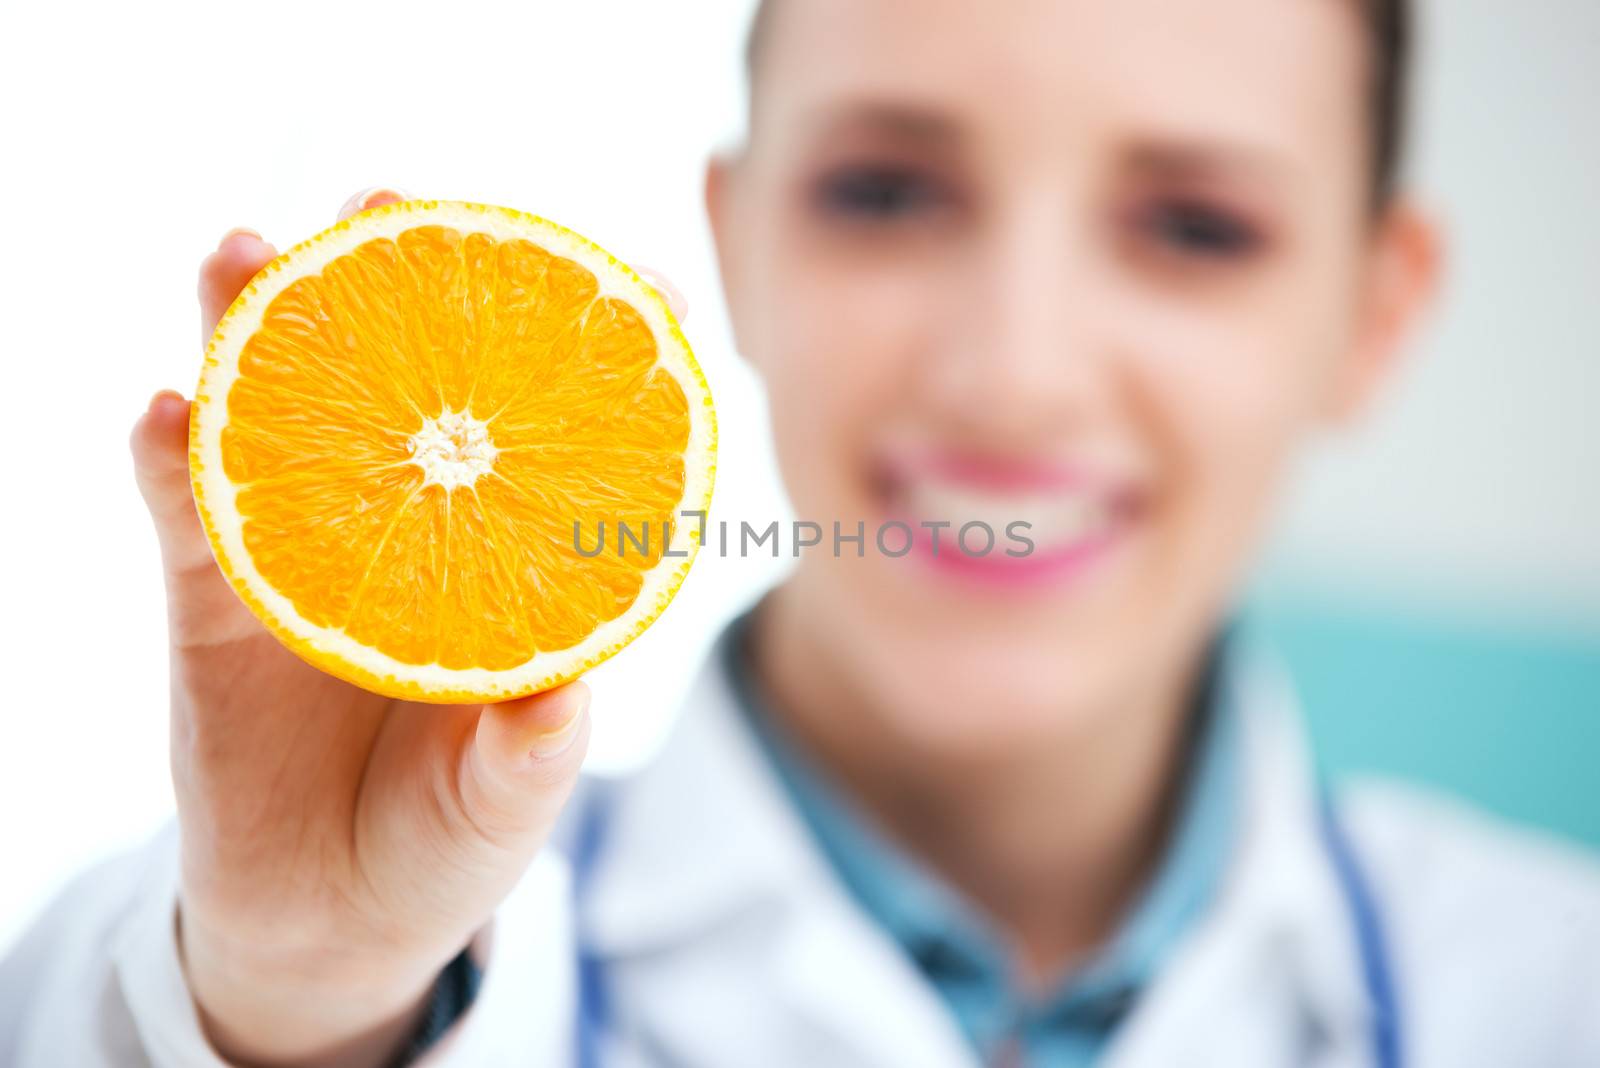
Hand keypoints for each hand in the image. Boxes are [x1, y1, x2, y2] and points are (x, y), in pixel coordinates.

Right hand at [134, 187, 681, 1067]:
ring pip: (273, 412)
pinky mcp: (212, 598)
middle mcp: (407, 526)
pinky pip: (184, 514)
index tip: (635, 270)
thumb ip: (532, 748)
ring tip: (241, 249)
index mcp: (498, 556)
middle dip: (389, 283)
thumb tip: (563, 692)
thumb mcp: (505, 800)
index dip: (583, 350)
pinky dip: (170, 459)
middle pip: (399, 381)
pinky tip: (166, 411)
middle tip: (381, 200)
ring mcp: (306, 548)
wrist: (328, 916)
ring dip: (250, 325)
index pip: (546, 434)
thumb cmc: (444, 841)